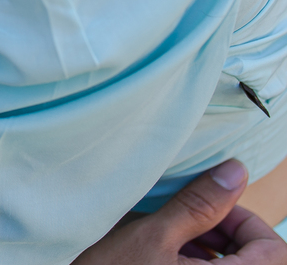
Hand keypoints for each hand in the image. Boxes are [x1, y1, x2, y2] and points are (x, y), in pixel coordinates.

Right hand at [73, 160, 286, 263]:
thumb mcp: (152, 235)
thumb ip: (199, 205)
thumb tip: (235, 171)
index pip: (273, 250)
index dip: (246, 221)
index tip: (210, 209)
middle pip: (257, 260)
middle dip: (225, 235)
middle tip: (186, 222)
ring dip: (210, 251)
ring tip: (167, 238)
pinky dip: (194, 264)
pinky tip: (160, 257)